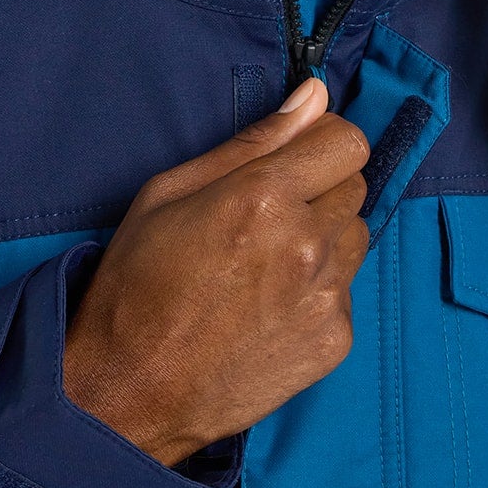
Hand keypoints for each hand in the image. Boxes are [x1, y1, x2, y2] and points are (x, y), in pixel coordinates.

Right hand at [62, 79, 369, 466]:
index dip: (320, 144)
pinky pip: (346, 292)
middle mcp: (308, 244)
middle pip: (355, 187)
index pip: (348, 141)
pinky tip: (268, 308)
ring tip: (265, 266)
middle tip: (265, 219)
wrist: (130, 392)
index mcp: (265, 196)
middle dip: (319, 191)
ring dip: (324, 240)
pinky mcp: (334, 341)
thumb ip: (252, 141)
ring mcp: (326, 297)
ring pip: (356, 238)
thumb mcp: (170, 193)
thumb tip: (313, 95)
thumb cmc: (137, 287)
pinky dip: (317, 293)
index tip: (294, 161)